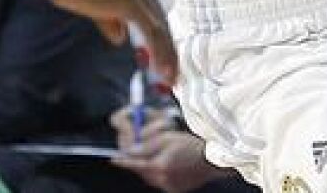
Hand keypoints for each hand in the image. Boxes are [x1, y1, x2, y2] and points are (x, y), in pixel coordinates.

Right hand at [43, 0, 177, 85]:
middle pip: (161, 17)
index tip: (161, 53)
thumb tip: (121, 38)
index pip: (151, 7)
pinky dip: (160, 54)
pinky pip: (152, 32)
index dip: (158, 32)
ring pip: (160, 27)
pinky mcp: (131, 0)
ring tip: (171, 78)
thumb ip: (110, 19)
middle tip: (171, 71)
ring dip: (168, 55)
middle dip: (167, 47)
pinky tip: (162, 71)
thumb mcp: (92, 1)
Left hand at [109, 112, 225, 192]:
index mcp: (161, 166)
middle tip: (136, 154)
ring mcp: (170, 187)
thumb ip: (146, 146)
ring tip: (157, 157)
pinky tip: (167, 164)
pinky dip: (158, 174)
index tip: (114, 158)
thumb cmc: (192, 145)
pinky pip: (160, 182)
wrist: (213, 160)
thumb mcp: (167, 138)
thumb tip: (130, 151)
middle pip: (141, 172)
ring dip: (148, 168)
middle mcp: (164, 179)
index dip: (123, 161)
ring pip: (150, 178)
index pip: (135, 164)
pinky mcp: (175, 190)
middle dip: (137, 162)